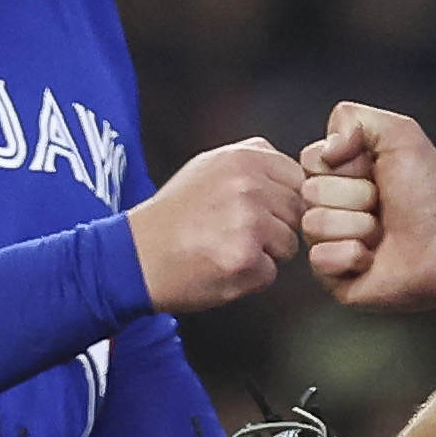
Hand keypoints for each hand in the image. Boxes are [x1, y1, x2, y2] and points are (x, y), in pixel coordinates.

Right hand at [133, 138, 306, 311]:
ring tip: (226, 247)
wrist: (136, 256)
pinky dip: (249, 278)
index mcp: (243, 158)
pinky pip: (269, 274)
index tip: (257, 210)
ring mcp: (249, 223)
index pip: (298, 178)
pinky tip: (220, 266)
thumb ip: (254, 160)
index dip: (282, 200)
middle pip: (298, 213)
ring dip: (265, 254)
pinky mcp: (245, 259)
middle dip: (276, 227)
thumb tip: (299, 168)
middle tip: (236, 233)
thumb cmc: (174, 216)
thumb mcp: (208, 166)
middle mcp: (248, 186)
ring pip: (289, 245)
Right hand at [304, 101, 435, 312]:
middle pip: (309, 191)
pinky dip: (351, 255)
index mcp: (340, 173)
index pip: (309, 160)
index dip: (344, 164)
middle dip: (355, 195)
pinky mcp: (334, 276)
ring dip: (357, 226)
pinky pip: (318, 259)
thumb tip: (325, 147)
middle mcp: (332, 206)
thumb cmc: (433, 193)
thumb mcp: (400, 134)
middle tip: (383, 204)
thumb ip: (352, 118)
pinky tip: (373, 257)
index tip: (376, 171)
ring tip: (383, 231)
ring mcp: (331, 241)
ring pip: (313, 224)